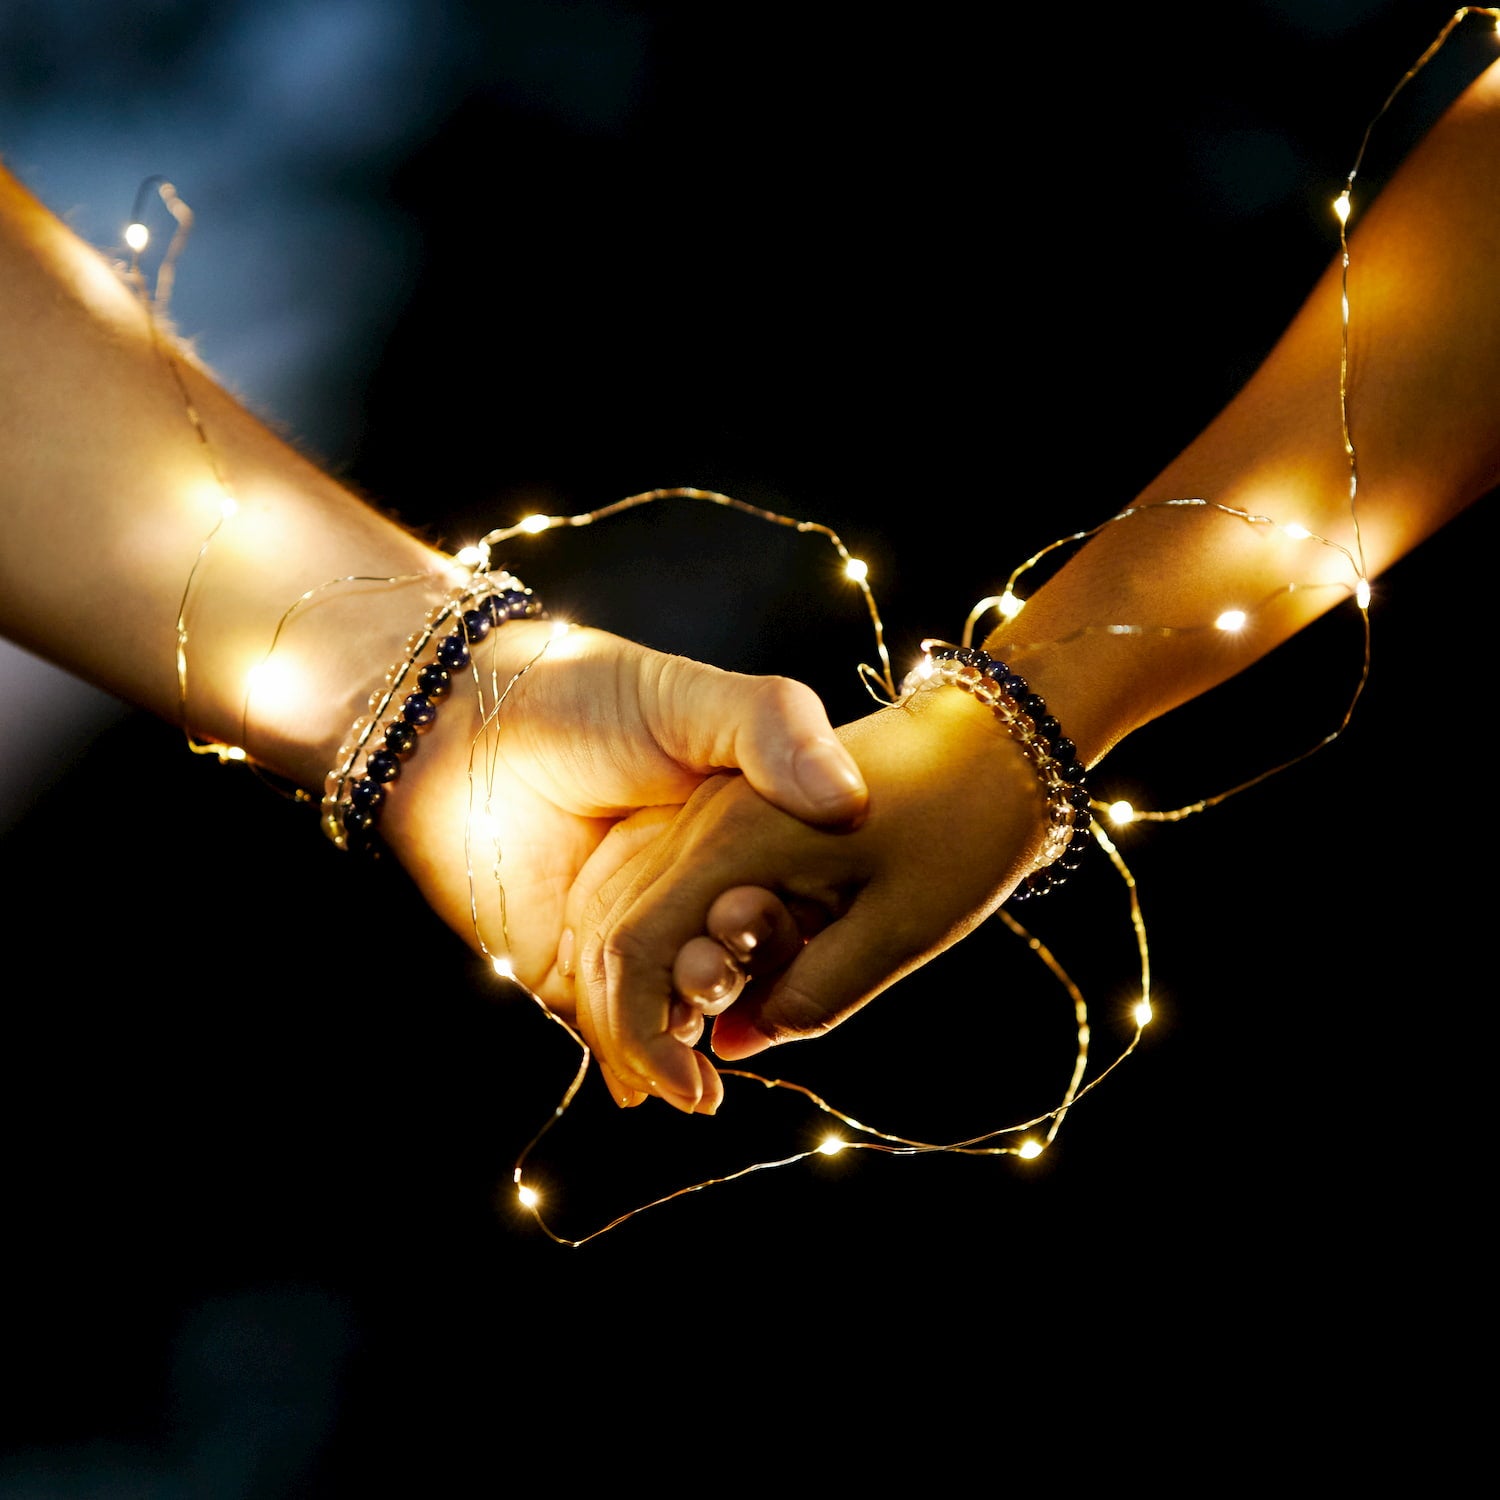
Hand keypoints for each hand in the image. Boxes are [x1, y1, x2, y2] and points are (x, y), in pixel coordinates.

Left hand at [373, 617, 866, 1026]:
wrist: (454, 726)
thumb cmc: (580, 693)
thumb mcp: (693, 698)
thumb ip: (777, 729)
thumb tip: (849, 802)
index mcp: (733, 833)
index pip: (785, 901)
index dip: (784, 925)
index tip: (773, 920)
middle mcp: (689, 889)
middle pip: (736, 962)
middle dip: (735, 983)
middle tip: (711, 973)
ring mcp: (631, 934)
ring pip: (678, 1008)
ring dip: (686, 1034)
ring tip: (688, 1045)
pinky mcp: (569, 973)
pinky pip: (610, 1032)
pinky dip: (633, 1061)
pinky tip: (651, 1080)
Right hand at [567, 681, 1059, 1113]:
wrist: (999, 741)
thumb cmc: (963, 827)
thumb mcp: (899, 930)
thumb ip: (811, 995)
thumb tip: (736, 1046)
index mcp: (732, 839)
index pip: (635, 952)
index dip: (643, 1038)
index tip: (700, 1097)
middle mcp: (704, 821)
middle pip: (621, 938)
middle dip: (641, 1024)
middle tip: (699, 1090)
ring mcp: (714, 814)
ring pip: (641, 916)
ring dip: (661, 991)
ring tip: (705, 1056)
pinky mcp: (733, 818)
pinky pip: (680, 896)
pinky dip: (687, 952)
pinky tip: (728, 994)